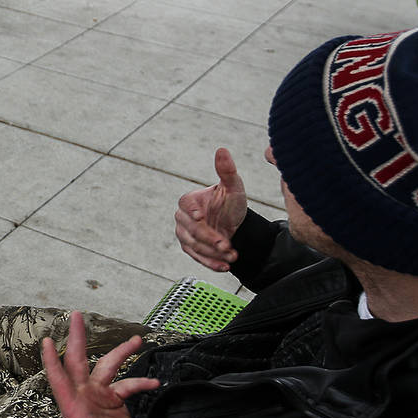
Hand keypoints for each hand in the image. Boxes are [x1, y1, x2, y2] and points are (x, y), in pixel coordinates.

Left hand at [41, 311, 159, 417]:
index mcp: (73, 407)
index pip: (59, 379)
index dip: (52, 361)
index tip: (46, 341)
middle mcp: (84, 396)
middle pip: (79, 361)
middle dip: (78, 338)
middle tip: (77, 315)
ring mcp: (99, 397)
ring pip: (108, 366)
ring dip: (121, 353)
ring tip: (137, 340)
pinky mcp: (115, 401)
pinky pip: (128, 385)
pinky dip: (141, 383)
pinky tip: (155, 384)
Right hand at [174, 147, 247, 271]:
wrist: (234, 225)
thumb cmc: (231, 203)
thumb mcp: (233, 187)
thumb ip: (226, 171)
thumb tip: (222, 150)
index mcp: (189, 200)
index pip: (185, 205)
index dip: (192, 211)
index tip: (201, 218)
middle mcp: (183, 218)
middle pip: (191, 230)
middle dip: (210, 238)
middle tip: (227, 245)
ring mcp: (185, 234)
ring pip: (194, 246)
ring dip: (213, 253)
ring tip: (232, 256)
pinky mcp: (190, 249)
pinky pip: (197, 257)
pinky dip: (210, 263)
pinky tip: (225, 266)